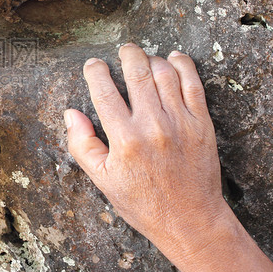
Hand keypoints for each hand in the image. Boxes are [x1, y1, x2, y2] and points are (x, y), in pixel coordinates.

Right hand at [64, 43, 228, 258]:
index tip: (94, 65)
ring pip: (165, 73)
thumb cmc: (143, 203)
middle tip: (123, 50)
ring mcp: (180, 122)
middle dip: (127, 54)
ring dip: (152, 59)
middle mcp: (152, 126)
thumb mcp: (103, 180)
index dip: (96, 71)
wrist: (190, 220)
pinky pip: (193, 83)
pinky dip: (183, 65)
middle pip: (137, 73)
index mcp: (124, 140)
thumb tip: (71, 113)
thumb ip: (83, 145)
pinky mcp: (201, 123)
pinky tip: (174, 58)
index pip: (105, 91)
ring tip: (145, 58)